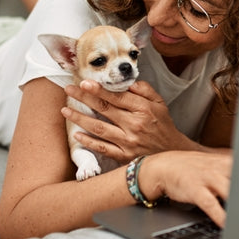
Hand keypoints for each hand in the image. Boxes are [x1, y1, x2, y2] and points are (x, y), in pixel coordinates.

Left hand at [62, 80, 197, 162]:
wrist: (173, 154)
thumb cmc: (164, 126)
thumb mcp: (160, 103)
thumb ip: (144, 90)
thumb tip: (126, 82)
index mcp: (143, 109)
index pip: (117, 96)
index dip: (99, 89)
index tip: (84, 82)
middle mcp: (135, 125)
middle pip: (104, 109)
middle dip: (84, 98)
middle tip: (69, 90)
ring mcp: (128, 142)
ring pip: (99, 128)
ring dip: (80, 119)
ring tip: (65, 110)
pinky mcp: (124, 157)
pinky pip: (103, 148)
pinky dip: (89, 142)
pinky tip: (77, 135)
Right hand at [141, 152, 231, 226]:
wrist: (159, 168)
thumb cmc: (187, 169)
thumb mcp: (212, 165)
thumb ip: (229, 172)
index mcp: (224, 161)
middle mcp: (218, 168)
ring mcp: (206, 178)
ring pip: (229, 190)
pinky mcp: (195, 189)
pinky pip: (211, 204)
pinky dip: (221, 216)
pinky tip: (226, 225)